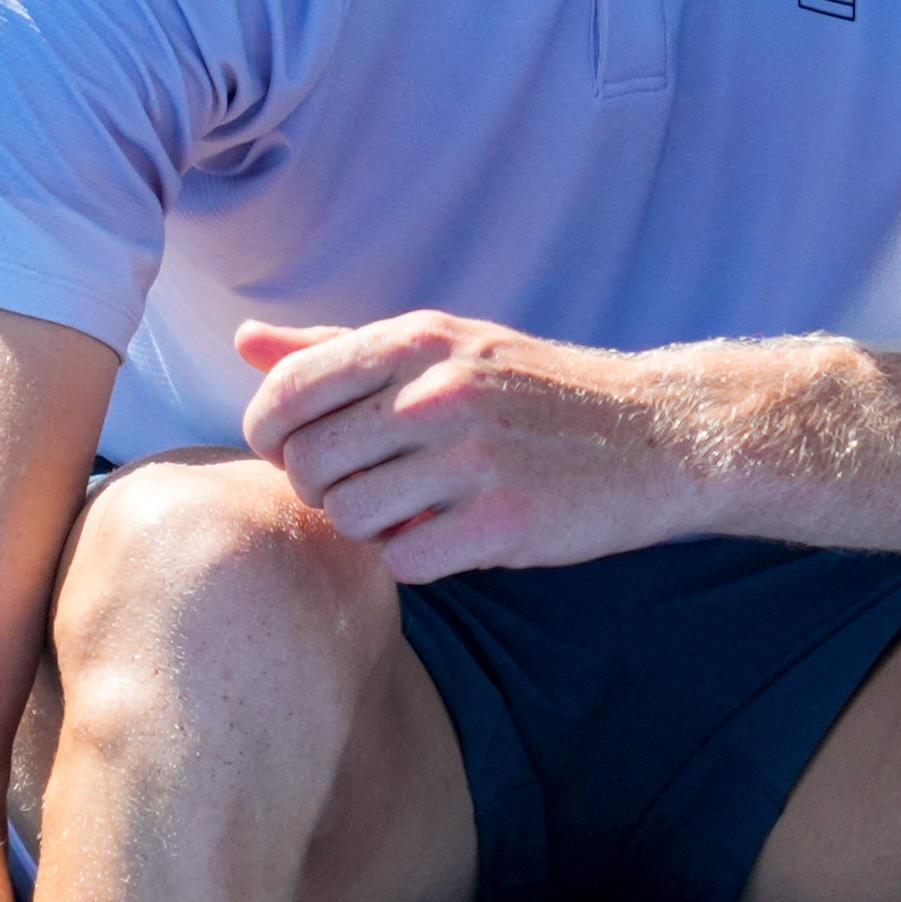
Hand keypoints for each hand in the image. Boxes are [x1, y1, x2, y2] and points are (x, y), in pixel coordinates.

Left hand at [234, 314, 682, 580]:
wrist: (655, 433)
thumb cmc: (536, 391)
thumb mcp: (445, 347)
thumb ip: (340, 349)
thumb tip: (245, 341)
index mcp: (419, 339)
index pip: (287, 392)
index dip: (272, 435)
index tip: (305, 450)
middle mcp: (440, 391)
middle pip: (308, 464)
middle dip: (323, 488)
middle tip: (370, 486)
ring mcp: (473, 456)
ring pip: (348, 518)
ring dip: (371, 528)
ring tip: (415, 510)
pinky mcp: (503, 519)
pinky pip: (404, 562)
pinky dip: (417, 559)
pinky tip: (453, 535)